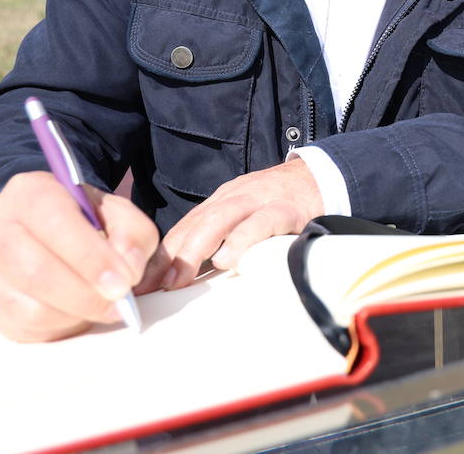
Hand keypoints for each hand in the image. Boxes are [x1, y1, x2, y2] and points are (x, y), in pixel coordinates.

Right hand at [0, 171, 161, 342]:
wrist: (40, 230)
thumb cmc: (82, 221)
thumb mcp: (114, 212)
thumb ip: (132, 234)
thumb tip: (127, 270)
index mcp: (29, 193)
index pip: (56, 224)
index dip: (91, 259)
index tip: (122, 284)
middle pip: (35, 272)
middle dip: (85, 296)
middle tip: (118, 305)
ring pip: (28, 309)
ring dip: (74, 316)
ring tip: (98, 307)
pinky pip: (22, 330)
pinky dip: (57, 329)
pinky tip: (75, 313)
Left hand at [148, 158, 323, 290]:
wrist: (324, 178)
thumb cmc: (281, 205)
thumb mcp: (245, 217)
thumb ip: (221, 239)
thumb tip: (187, 277)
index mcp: (221, 201)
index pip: (183, 228)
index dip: (159, 256)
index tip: (139, 284)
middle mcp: (235, 197)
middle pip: (194, 224)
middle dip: (168, 256)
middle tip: (150, 287)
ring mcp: (260, 200)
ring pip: (219, 220)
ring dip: (194, 251)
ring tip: (178, 280)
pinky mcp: (287, 209)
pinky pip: (261, 223)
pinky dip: (242, 240)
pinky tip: (228, 261)